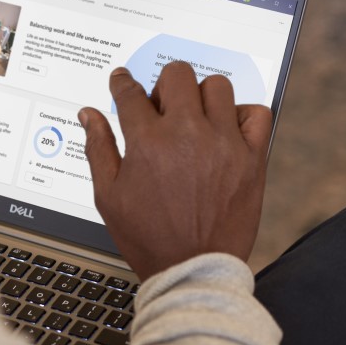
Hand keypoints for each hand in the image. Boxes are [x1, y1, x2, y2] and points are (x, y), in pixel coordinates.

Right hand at [78, 63, 271, 280]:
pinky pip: (257, 114)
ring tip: (195, 118)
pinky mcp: (252, 158)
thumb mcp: (108, 195)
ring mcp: (224, 144)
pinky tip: (226, 130)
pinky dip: (242, 115)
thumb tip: (88, 114)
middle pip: (177, 75)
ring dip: (201, 96)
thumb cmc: (148, 236)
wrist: (193, 269)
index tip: (122, 80)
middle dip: (163, 85)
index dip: (122, 82)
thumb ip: (98, 148)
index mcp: (147, 142)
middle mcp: (187, 134)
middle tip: (161, 107)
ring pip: (217, 86)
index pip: (131, 92)